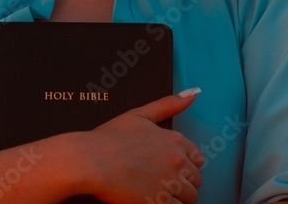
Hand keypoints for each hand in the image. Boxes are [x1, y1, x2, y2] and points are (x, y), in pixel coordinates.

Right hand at [78, 90, 205, 203]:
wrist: (89, 160)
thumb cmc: (109, 139)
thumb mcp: (139, 114)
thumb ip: (168, 104)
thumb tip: (192, 93)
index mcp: (175, 140)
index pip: (198, 159)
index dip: (185, 164)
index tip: (169, 167)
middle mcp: (177, 162)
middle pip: (195, 181)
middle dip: (182, 182)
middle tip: (159, 181)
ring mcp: (170, 183)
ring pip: (189, 197)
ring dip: (176, 196)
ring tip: (155, 191)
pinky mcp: (159, 202)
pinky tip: (151, 199)